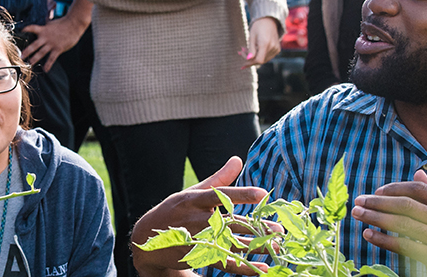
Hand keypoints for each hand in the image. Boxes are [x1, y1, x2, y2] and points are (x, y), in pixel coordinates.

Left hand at [20, 14, 86, 71]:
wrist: (74, 24)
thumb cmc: (64, 22)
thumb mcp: (52, 23)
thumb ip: (47, 24)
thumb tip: (44, 20)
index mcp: (43, 30)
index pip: (32, 28)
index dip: (26, 29)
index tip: (21, 31)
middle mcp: (46, 37)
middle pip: (34, 45)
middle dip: (27, 51)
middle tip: (21, 56)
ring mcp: (52, 44)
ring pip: (41, 53)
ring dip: (35, 59)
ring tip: (30, 64)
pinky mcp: (58, 49)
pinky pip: (52, 58)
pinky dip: (48, 64)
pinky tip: (45, 70)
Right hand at [132, 156, 270, 276]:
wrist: (147, 240)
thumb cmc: (175, 211)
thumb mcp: (193, 192)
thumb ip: (218, 179)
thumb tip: (238, 159)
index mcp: (194, 200)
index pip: (220, 194)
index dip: (241, 194)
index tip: (263, 194)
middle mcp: (195, 219)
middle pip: (231, 223)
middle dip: (257, 228)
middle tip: (279, 230)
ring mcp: (196, 239)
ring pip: (230, 244)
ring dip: (255, 247)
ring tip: (276, 247)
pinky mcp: (197, 256)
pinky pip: (224, 263)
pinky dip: (244, 267)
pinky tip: (261, 269)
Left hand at [244, 17, 281, 66]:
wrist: (268, 21)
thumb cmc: (258, 27)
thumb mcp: (251, 37)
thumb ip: (251, 49)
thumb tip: (248, 59)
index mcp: (265, 43)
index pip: (259, 60)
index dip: (250, 63)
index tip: (242, 63)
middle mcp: (272, 47)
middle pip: (261, 61)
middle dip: (250, 59)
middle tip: (240, 52)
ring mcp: (276, 49)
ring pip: (264, 59)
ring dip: (254, 57)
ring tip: (244, 49)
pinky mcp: (277, 49)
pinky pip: (267, 56)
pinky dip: (260, 55)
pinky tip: (253, 49)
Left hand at [352, 170, 426, 276]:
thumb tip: (418, 174)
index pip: (421, 191)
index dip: (395, 189)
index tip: (377, 191)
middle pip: (408, 206)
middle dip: (379, 202)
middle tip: (359, 201)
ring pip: (404, 225)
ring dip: (377, 218)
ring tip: (358, 215)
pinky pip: (407, 247)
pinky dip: (385, 240)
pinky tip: (370, 236)